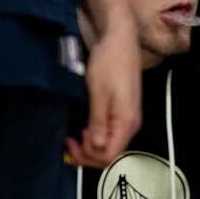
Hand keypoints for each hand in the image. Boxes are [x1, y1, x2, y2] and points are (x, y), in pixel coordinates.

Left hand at [66, 26, 140, 166]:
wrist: (120, 42)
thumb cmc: (110, 63)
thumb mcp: (98, 93)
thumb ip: (98, 122)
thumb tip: (96, 145)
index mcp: (126, 122)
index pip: (110, 155)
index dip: (89, 156)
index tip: (72, 143)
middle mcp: (130, 124)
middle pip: (110, 153)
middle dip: (88, 154)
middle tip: (69, 143)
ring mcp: (128, 118)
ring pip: (110, 145)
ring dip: (91, 146)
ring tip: (74, 137)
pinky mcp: (123, 113)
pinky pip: (110, 134)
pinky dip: (96, 137)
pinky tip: (85, 130)